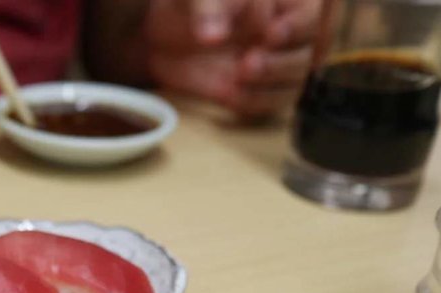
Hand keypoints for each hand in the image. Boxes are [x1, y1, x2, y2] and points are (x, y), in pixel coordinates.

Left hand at [144, 0, 320, 117]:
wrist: (163, 37)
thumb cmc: (187, 6)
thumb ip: (208, 8)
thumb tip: (214, 35)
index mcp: (280, 2)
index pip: (308, 13)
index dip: (297, 27)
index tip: (271, 35)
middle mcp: (284, 32)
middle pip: (306, 52)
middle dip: (278, 64)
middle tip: (246, 65)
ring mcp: (273, 62)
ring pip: (294, 81)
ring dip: (267, 87)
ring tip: (234, 80)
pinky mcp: (258, 89)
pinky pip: (272, 103)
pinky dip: (252, 102)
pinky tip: (227, 95)